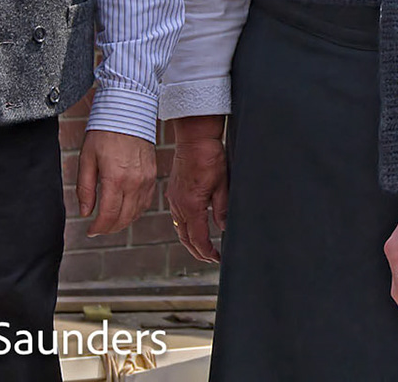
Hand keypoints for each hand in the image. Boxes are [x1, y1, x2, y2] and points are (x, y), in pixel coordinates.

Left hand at [77, 129, 156, 236]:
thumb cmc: (104, 133)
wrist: (128, 113)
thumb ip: (85, 189)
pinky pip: (147, 201)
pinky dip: (136, 210)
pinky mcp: (153, 174)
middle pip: (124, 218)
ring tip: (110, 222)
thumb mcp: (86, 160)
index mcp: (116, 178)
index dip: (98, 228)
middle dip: (109, 228)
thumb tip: (86, 212)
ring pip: (137, 212)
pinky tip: (126, 210)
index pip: (109, 215)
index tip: (90, 230)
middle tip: (98, 229)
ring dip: (123, 221)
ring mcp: (147, 179)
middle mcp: (135, 181)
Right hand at [165, 117, 229, 262]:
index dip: (207, 252)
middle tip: (211, 259)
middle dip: (197, 251)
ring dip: (190, 240)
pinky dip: (185, 227)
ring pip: (179, 228)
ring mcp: (174, 199)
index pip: (197, 238)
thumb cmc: (210, 157)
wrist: (194, 138)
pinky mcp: (174, 192)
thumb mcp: (223, 184)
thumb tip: (223, 228)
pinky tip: (194, 227)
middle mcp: (178, 206)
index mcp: (191, 206)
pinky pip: (177, 217)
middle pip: (185, 238)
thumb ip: (222, 208)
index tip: (217, 259)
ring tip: (203, 248)